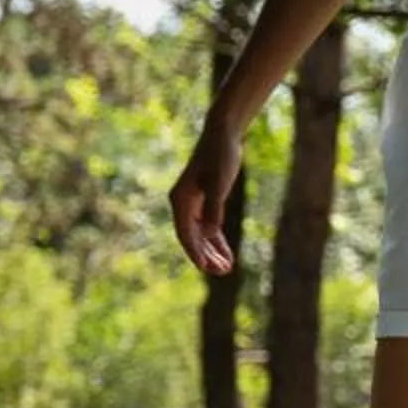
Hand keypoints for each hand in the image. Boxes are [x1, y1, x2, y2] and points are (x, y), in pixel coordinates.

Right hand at [168, 123, 243, 276]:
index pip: (186, 234)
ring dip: (212, 252)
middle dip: (206, 257)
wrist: (223, 135)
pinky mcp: (205, 201)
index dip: (195, 253)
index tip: (206, 269)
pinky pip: (209, 228)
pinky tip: (227, 255)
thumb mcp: (219, 182)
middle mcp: (183, 205)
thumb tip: (211, 232)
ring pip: (201, 236)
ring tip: (226, 269)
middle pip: (192, 239)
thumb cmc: (220, 156)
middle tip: (222, 272)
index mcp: (180, 201)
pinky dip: (217, 241)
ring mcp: (193, 204)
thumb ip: (214, 207)